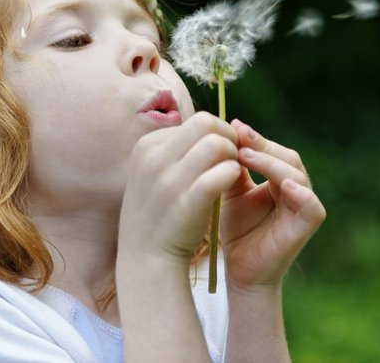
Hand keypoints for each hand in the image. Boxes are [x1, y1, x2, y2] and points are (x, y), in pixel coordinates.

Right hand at [118, 112, 240, 265]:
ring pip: (217, 144)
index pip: (196, 120)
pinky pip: (221, 173)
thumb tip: (212, 128)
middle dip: (228, 137)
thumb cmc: (158, 211)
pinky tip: (232, 183)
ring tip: (232, 171)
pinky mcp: (187, 202)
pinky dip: (232, 174)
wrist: (146, 257)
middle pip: (206, 124)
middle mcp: (154, 158)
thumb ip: (178, 148)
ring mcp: (169, 180)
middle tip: (234, 157)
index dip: (217, 133)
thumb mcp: (155, 172)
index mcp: (147, 146)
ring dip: (233, 155)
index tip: (222, 153)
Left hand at [221, 119, 325, 290]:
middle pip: (287, 157)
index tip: (232, 126)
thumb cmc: (236, 231)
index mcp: (279, 179)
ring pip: (296, 175)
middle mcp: (295, 189)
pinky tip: (281, 185)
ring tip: (245, 155)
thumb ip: (233, 166)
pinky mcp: (307, 225)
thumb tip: (228, 130)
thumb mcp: (230, 191)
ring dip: (272, 163)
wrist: (239, 270)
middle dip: (262, 145)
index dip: (255, 138)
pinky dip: (299, 192)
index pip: (272, 150)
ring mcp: (303, 206)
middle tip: (239, 135)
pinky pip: (310, 205)